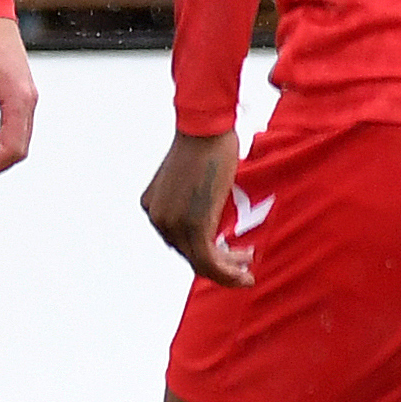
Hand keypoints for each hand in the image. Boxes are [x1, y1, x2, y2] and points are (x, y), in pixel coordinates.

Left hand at [141, 128, 254, 287]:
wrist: (205, 128)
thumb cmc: (205, 142)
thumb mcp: (193, 176)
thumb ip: (195, 198)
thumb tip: (209, 208)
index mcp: (153, 207)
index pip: (178, 240)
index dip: (205, 250)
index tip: (229, 249)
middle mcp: (158, 218)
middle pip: (189, 254)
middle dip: (219, 263)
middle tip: (244, 260)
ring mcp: (173, 225)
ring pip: (200, 263)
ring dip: (228, 271)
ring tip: (247, 268)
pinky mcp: (194, 226)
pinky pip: (210, 262)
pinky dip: (229, 272)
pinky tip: (245, 273)